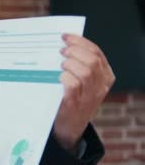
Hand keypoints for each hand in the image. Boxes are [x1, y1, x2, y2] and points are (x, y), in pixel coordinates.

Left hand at [54, 34, 114, 149]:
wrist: (68, 128)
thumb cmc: (73, 99)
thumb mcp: (84, 83)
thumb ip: (80, 65)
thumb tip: (64, 43)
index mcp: (105, 78)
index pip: (97, 53)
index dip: (81, 42)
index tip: (66, 36)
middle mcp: (100, 87)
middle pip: (92, 61)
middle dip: (75, 51)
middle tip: (61, 51)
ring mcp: (88, 97)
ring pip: (84, 72)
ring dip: (69, 63)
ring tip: (60, 64)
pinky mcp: (74, 105)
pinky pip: (72, 85)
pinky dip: (64, 77)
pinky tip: (58, 77)